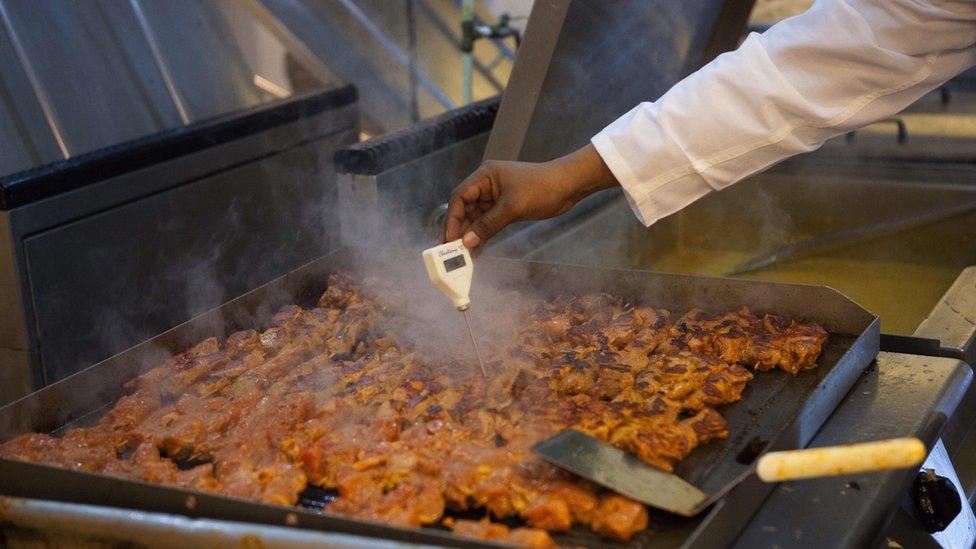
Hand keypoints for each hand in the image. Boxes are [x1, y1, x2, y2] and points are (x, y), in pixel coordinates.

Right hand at [439, 144, 618, 252]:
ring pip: (475, 217)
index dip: (451, 219)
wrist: (568, 186)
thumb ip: (488, 225)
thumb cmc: (542, 188)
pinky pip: (488, 222)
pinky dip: (482, 235)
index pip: (459, 197)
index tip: (448, 239)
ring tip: (463, 255)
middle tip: (450, 251)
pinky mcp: (505, 206)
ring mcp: (495, 196)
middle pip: (464, 208)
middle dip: (458, 229)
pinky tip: (477, 249)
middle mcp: (486, 184)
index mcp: (485, 176)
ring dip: (470, 235)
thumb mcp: (512, 208)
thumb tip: (466, 241)